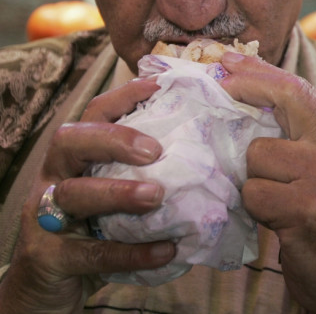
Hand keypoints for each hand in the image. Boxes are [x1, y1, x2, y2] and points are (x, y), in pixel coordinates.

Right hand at [0, 78, 174, 313]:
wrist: (48, 289)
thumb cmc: (93, 230)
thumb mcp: (116, 196)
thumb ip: (146, 173)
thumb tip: (208, 152)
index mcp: (75, 157)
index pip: (94, 113)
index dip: (125, 96)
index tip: (162, 87)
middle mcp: (54, 178)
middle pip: (71, 141)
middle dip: (113, 139)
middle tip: (154, 151)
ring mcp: (45, 217)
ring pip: (72, 194)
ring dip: (117, 193)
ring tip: (156, 196)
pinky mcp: (49, 257)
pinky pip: (90, 252)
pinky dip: (130, 251)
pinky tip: (165, 250)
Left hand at [220, 53, 315, 313]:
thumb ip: (297, 140)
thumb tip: (246, 106)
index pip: (300, 89)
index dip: (262, 71)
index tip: (230, 60)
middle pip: (287, 98)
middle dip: (247, 84)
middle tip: (218, 80)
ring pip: (257, 153)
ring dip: (250, 178)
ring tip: (272, 200)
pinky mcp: (307, 207)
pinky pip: (254, 192)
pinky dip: (254, 207)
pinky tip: (275, 222)